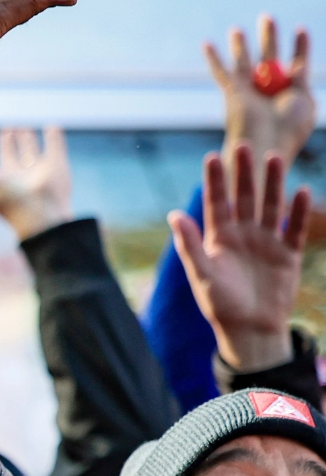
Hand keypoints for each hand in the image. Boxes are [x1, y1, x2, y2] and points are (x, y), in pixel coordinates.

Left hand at [0, 125, 72, 240]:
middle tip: (7, 129)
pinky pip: (55, 146)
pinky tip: (51, 127)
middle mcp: (16, 177)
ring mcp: (37, 171)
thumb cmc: (5, 199)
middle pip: (11, 157)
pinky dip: (54, 137)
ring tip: (23, 127)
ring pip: (31, 152)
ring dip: (28, 139)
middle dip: (8, 143)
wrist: (38, 212)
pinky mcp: (56, 165)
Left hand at [168, 141, 312, 372]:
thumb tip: (173, 214)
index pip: (216, 203)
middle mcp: (243, 235)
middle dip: (244, 173)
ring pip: (270, 206)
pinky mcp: (288, 254)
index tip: (211, 156)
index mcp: (219, 238)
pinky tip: (302, 191)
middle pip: (244, 198)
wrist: (250, 330)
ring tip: (274, 158)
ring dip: (273, 184)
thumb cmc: (220, 305)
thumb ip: (190, 245)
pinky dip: (299, 212)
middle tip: (244, 146)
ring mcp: (267, 242)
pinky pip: (295, 228)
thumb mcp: (202, 274)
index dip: (215, 181)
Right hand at [204, 16, 314, 167]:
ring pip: (244, 60)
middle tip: (267, 17)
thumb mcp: (305, 100)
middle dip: (269, 36)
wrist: (266, 142)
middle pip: (269, 55)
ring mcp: (249, 89)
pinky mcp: (232, 92)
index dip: (299, 46)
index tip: (301, 30)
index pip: (296, 62)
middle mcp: (268, 88)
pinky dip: (213, 58)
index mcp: (291, 91)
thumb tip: (298, 65)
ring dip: (240, 44)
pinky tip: (205, 44)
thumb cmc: (290, 128)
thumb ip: (303, 80)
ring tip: (237, 29)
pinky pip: (221, 71)